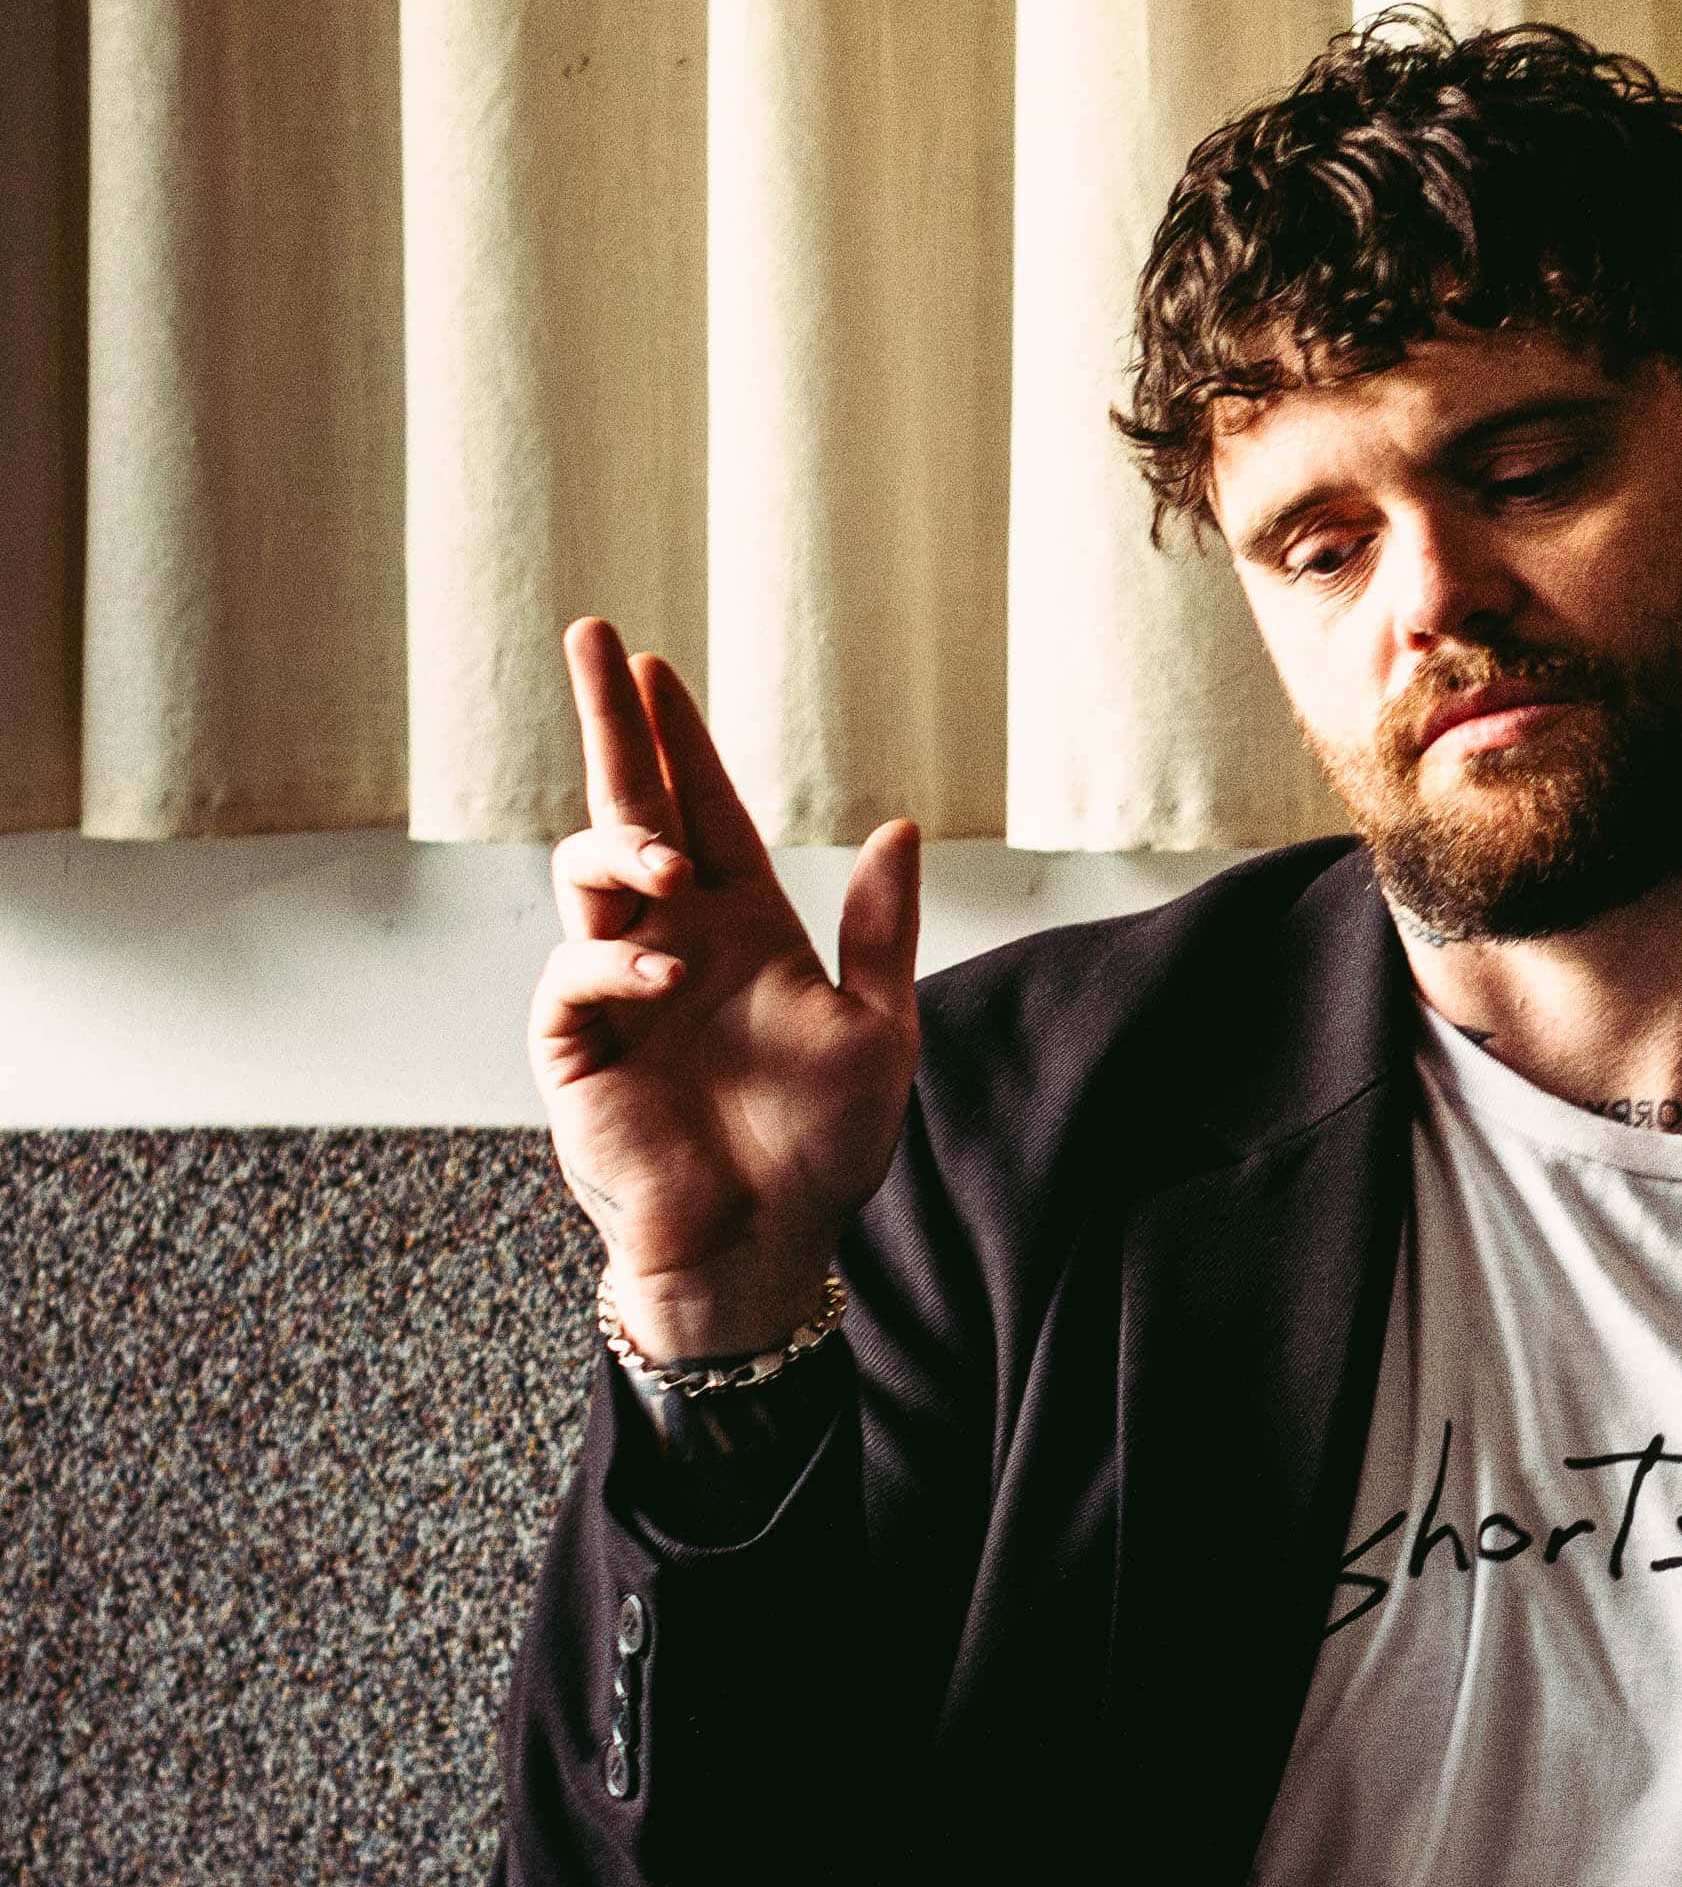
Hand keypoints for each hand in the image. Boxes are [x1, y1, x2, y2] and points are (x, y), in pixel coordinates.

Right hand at [533, 620, 919, 1361]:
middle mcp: (671, 938)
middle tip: (594, 641)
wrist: (768, 1245)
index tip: (654, 665)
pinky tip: (666, 973)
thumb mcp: (881, 1030)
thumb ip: (884, 931)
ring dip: (622, 850)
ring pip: (587, 875)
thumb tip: (902, 827)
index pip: (702, 808)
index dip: (678, 739)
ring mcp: (618, 987)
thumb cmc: (822, 1147)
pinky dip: (616, 963)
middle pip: (626, 809)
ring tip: (668, 866)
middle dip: (609, 725)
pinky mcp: (575, 1045)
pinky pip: (576, 976)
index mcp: (741, 923)